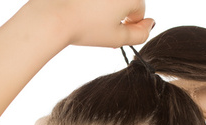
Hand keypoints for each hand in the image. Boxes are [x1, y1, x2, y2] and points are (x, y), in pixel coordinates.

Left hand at [28, 0, 154, 47]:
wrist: (54, 15)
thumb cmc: (85, 28)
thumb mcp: (117, 39)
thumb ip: (141, 34)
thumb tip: (151, 24)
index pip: (139, 11)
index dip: (128, 26)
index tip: (112, 33)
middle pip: (125, 0)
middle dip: (117, 12)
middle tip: (99, 26)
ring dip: (104, 6)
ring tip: (88, 16)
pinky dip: (91, 1)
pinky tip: (81, 6)